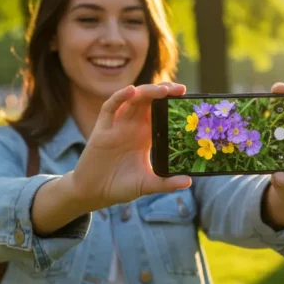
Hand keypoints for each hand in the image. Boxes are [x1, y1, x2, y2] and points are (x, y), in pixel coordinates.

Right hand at [69, 83, 191, 210]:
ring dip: (147, 91)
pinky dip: (120, 97)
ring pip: (132, 100)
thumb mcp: (147, 185)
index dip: (171, 103)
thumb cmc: (120, 186)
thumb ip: (166, 183)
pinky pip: (110, 108)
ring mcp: (117, 126)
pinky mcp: (102, 129)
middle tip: (180, 89)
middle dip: (163, 92)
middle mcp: (132, 127)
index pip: (160, 112)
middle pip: (149, 101)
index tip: (186, 97)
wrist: (94, 193)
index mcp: (145, 136)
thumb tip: (188, 181)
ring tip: (162, 90)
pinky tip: (131, 91)